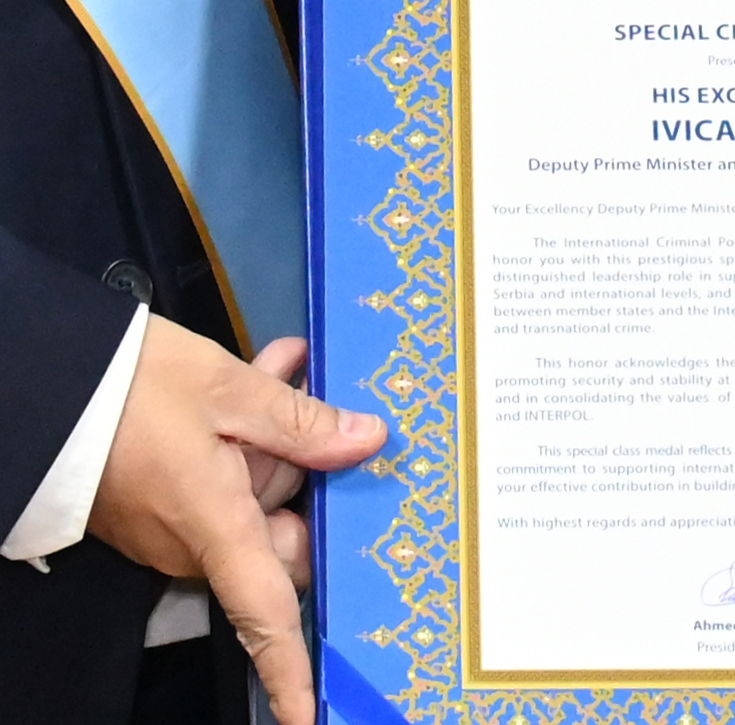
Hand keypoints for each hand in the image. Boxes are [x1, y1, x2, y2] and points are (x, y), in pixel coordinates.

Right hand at [87, 316, 386, 724]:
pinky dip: (245, 435)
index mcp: (215, 527)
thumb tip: (368, 442)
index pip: (266, 616)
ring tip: (283, 367)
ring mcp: (172, 525)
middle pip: (282, 534)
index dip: (291, 672)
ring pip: (255, 495)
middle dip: (304, 473)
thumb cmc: (129, 386)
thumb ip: (304, 424)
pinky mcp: (155, 504)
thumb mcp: (229, 390)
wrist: (44, 376)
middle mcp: (192, 541)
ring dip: (275, 439)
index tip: (314, 715)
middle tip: (315, 401)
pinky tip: (265, 373)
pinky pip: (223, 480)